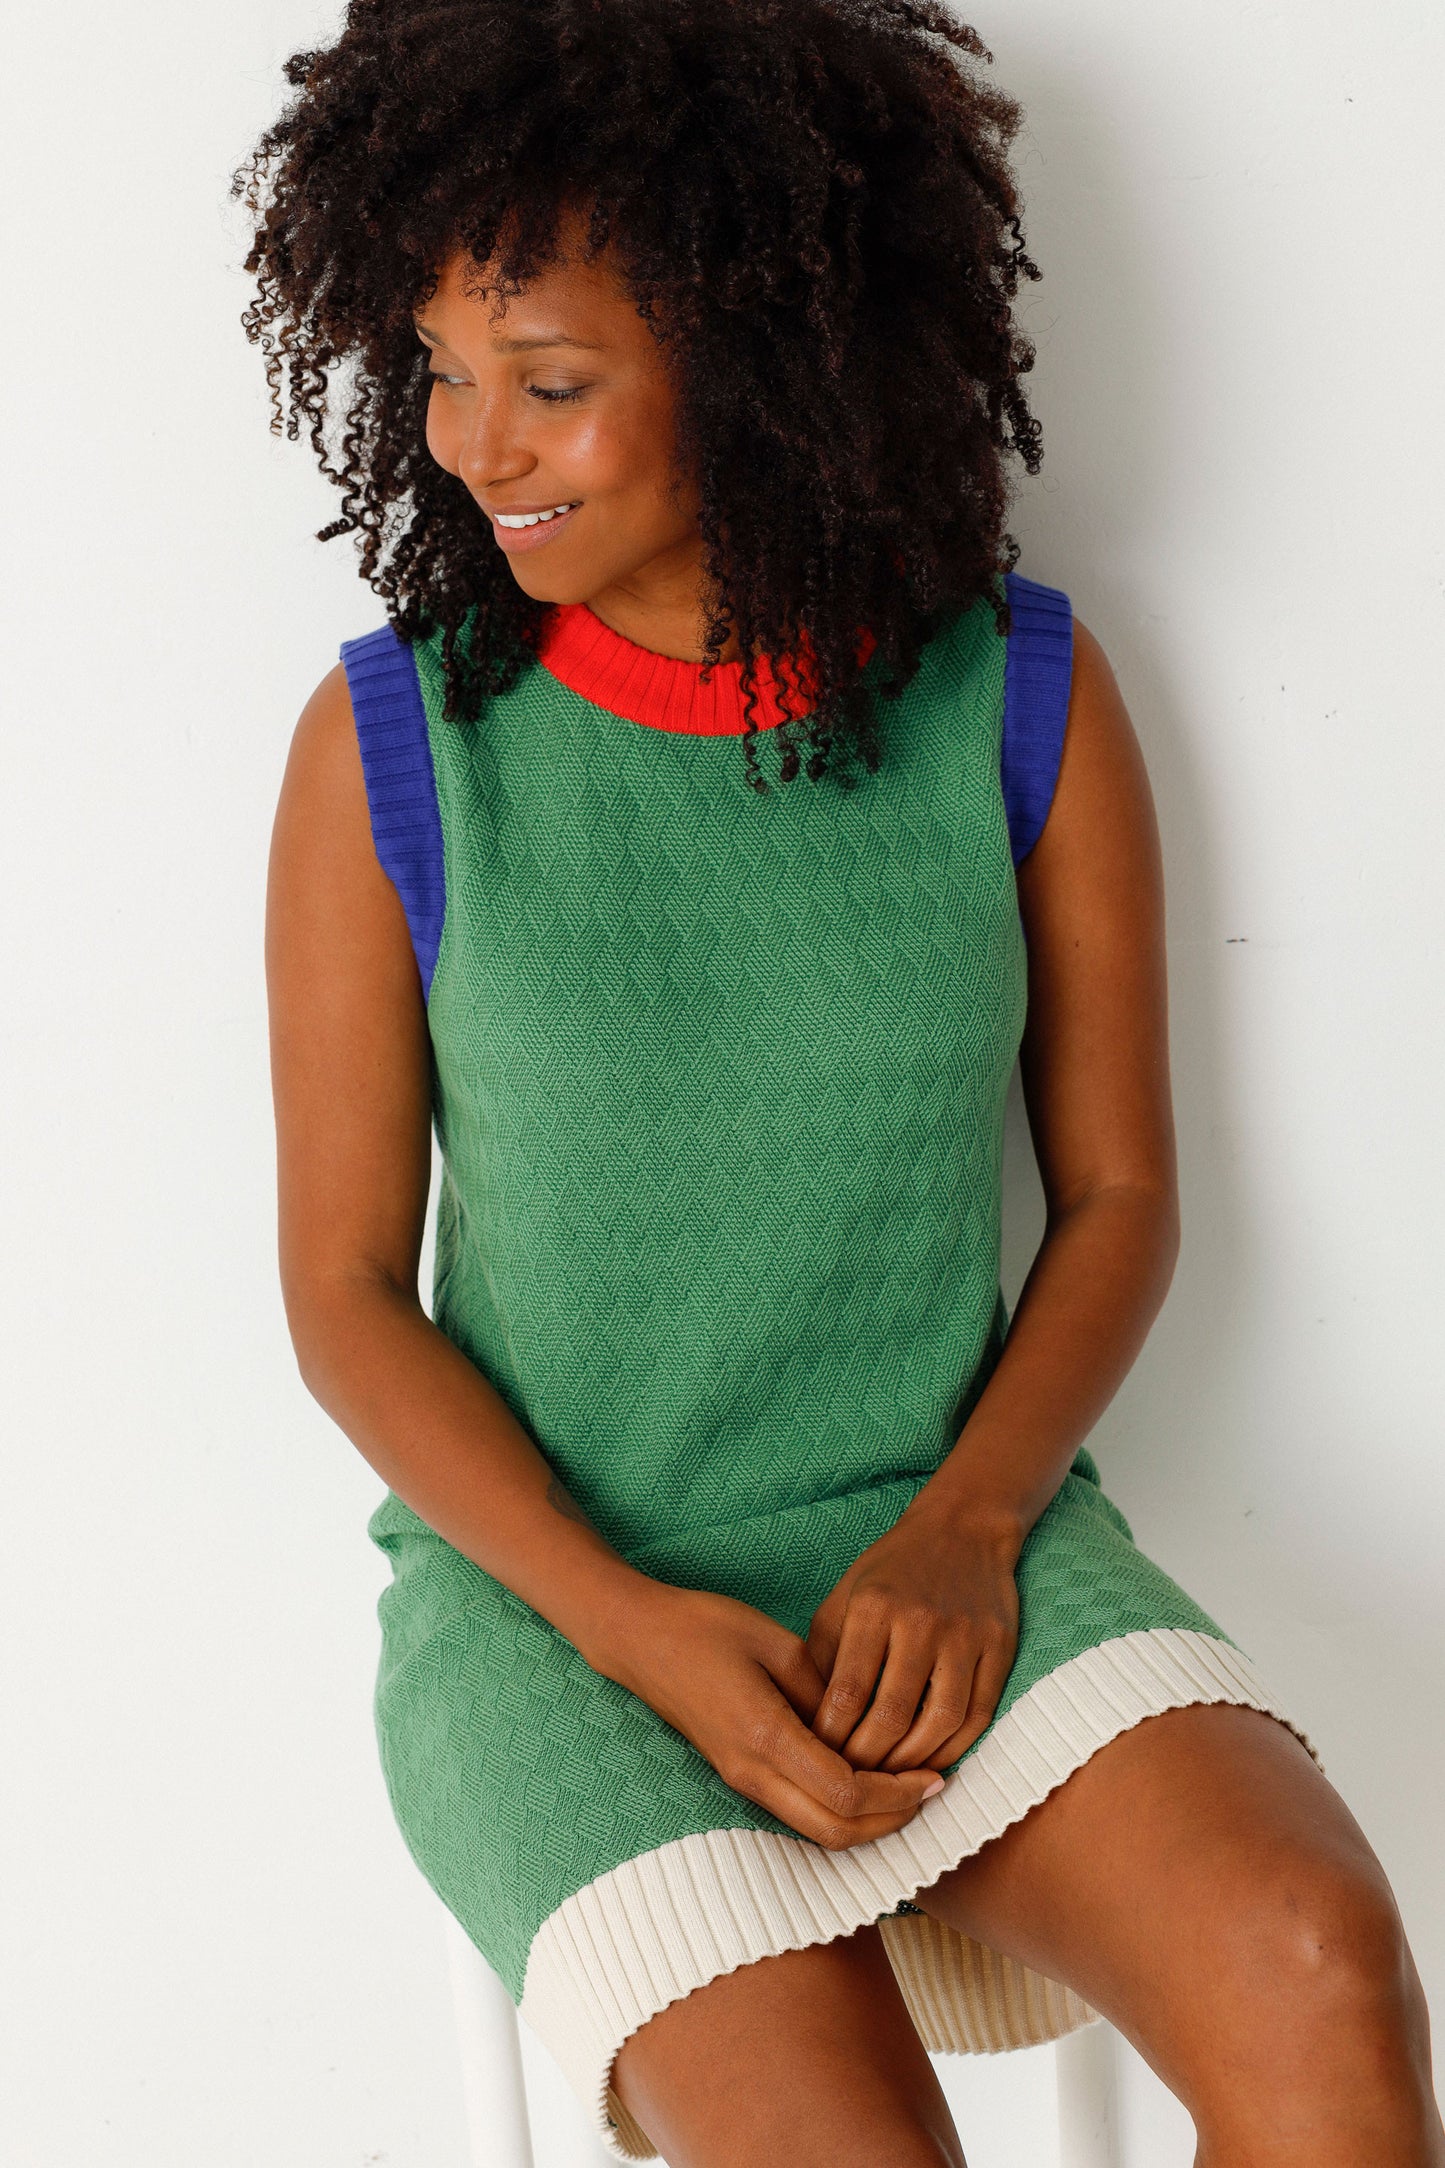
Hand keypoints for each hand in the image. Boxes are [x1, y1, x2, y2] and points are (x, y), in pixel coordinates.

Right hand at [602, 1583, 945, 1849]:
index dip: (898, 1793)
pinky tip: (866, 1780)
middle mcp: (752, 1771)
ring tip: (908, 1791)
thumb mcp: (776, 1643)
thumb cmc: (705, 1627)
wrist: (639, 1639)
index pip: (846, 1793)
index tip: (934, 1775)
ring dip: (868, 1823)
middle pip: (835, 1831)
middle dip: (892, 1820)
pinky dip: (840, 1811)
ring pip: (816, 1831)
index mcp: (765, 1735)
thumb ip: (824, 1688)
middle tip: (932, 1791)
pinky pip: (798, 1812)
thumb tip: (866, 1724)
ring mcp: (741, 1779)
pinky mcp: (738, 1774)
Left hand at [805, 1499, 1020, 1774]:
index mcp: (872, 1607)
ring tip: (889, 1782)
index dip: (829, 1737)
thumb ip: (824, 1656)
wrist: (963, 1528)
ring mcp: (964, 1635)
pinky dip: (953, 1749)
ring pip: (939, 1723)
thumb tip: (807, 1724)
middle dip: (867, 1762)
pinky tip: (931, 1763)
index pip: (846, 1692)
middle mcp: (919, 1621)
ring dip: (911, 1764)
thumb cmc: (891, 1571)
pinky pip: (978, 1715)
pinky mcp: (998, 1647)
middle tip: (852, 1784)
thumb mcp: (843, 1598)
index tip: (818, 1759)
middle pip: (891, 1716)